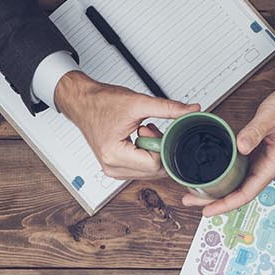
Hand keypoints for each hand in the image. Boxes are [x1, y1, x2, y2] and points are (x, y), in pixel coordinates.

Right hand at [54, 72, 197, 180]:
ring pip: (150, 172)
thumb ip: (169, 108)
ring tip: (140, 131)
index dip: (162, 146)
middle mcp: (112, 168)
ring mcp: (113, 170)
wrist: (83, 102)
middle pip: (154, 171)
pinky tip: (138, 139)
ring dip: (152, 152)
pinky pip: (141, 169)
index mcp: (114, 155)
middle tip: (148, 128)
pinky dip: (146, 154)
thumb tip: (191, 110)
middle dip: (158, 150)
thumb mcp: (138, 102)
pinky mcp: (116, 168)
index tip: (154, 128)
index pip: (155, 164)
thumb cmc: (102, 102)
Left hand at [186, 76, 274, 215]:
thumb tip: (239, 147)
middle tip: (191, 199)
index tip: (207, 210)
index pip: (246, 193)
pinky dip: (227, 171)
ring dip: (219, 186)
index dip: (226, 204)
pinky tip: (214, 169)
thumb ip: (254, 132)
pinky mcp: (261, 149)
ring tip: (197, 188)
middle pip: (240, 191)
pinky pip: (242, 166)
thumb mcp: (272, 116)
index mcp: (274, 163)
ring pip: (239, 180)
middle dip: (216, 199)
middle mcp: (269, 165)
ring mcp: (265, 158)